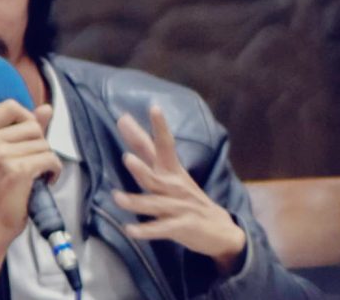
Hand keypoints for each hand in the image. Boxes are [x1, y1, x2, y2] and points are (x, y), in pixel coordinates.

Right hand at [0, 100, 61, 299]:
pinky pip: (50, 158)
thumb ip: (24, 127)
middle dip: (38, 143)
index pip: (9, 106)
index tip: (25, 138)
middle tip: (28, 162)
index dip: (25, 119)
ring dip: (46, 159)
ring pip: (43, 143)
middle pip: (31, 125)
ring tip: (33, 174)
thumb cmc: (0, 185)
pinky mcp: (17, 170)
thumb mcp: (5, 151)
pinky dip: (53, 170)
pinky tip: (43, 181)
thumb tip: (47, 108)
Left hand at [112, 106, 245, 274]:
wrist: (221, 231)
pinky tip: (130, 230)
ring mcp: (178, 207)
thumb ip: (145, 150)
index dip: (160, 127)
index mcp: (172, 171)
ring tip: (118, 197)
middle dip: (141, 168)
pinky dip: (146, 230)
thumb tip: (124, 121)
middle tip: (127, 158)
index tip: (154, 107)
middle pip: (155, 175)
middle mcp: (174, 187)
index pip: (165, 144)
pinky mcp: (180, 227)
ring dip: (136, 201)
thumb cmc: (187, 198)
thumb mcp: (171, 172)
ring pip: (154, 203)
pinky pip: (160, 229)